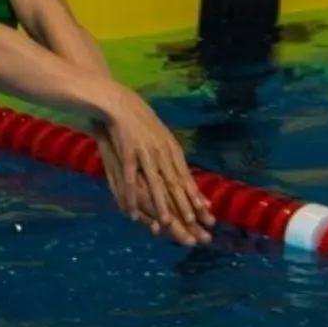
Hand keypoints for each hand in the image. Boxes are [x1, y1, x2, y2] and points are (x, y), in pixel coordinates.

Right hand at [98, 85, 213, 245]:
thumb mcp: (163, 138)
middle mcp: (162, 152)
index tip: (207, 215)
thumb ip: (174, 158)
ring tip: (167, 221)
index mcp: (172, 149)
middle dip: (184, 204)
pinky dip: (132, 194)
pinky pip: (131, 178)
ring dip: (161, 203)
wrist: (120, 103)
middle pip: (175, 183)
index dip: (196, 197)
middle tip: (193, 223)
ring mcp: (146, 152)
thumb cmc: (142, 123)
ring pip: (155, 182)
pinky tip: (132, 209)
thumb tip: (186, 175)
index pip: (186, 177)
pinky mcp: (128, 152)